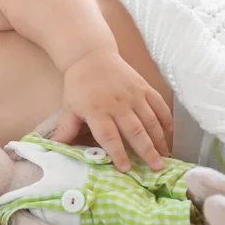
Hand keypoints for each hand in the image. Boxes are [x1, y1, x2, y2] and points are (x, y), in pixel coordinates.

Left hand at [51, 49, 172, 171]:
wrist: (91, 56)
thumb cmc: (79, 85)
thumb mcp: (69, 107)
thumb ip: (66, 129)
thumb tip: (55, 148)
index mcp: (97, 111)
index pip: (109, 136)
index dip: (118, 153)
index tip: (126, 169)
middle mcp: (118, 104)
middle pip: (135, 131)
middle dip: (147, 151)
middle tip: (156, 168)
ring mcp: (133, 95)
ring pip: (150, 120)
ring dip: (159, 139)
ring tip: (164, 155)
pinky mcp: (144, 87)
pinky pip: (158, 104)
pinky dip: (166, 118)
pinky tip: (169, 132)